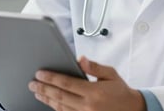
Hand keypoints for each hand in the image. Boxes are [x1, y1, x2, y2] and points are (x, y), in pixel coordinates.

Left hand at [28, 56, 145, 110]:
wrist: (131, 110)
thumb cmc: (120, 90)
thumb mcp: (110, 74)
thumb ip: (94, 67)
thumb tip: (80, 59)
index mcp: (93, 92)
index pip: (66, 83)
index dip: (51, 78)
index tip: (40, 73)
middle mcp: (87, 106)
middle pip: (59, 96)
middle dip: (43, 88)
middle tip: (32, 82)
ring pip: (60, 107)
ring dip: (46, 99)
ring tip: (37, 91)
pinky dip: (55, 108)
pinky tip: (49, 102)